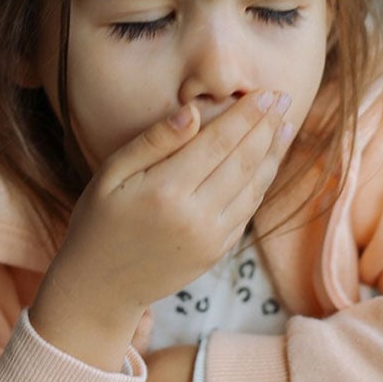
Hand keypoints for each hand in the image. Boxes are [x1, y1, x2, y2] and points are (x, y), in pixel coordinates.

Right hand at [32, 91, 292, 369]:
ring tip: (285, 125)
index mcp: (166, 191)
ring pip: (253, 187)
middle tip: (284, 99)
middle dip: (267, 128)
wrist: (99, 289)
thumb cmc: (97, 223)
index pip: (218, 142)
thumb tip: (193, 111)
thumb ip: (152, 142)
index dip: (246, 115)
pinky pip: (247, 211)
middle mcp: (195, 216)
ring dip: (273, 154)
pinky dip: (262, 183)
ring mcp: (210, 238)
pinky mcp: (216, 252)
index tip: (267, 93)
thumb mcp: (110, 175)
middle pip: (244, 162)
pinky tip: (266, 163)